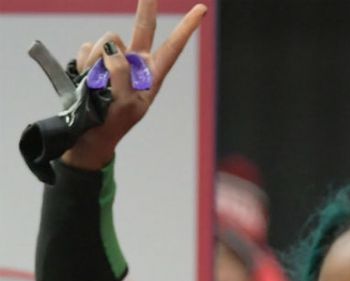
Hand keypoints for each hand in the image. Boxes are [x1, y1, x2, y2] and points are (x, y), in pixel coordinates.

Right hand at [61, 0, 206, 169]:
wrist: (88, 134)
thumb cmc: (114, 123)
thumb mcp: (125, 104)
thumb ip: (121, 75)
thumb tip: (111, 48)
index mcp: (153, 75)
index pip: (173, 47)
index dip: (186, 27)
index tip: (201, 9)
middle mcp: (135, 63)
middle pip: (143, 28)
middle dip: (147, 7)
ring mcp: (113, 60)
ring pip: (108, 40)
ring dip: (97, 59)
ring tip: (95, 85)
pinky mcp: (91, 60)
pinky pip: (87, 50)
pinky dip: (83, 62)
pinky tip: (83, 79)